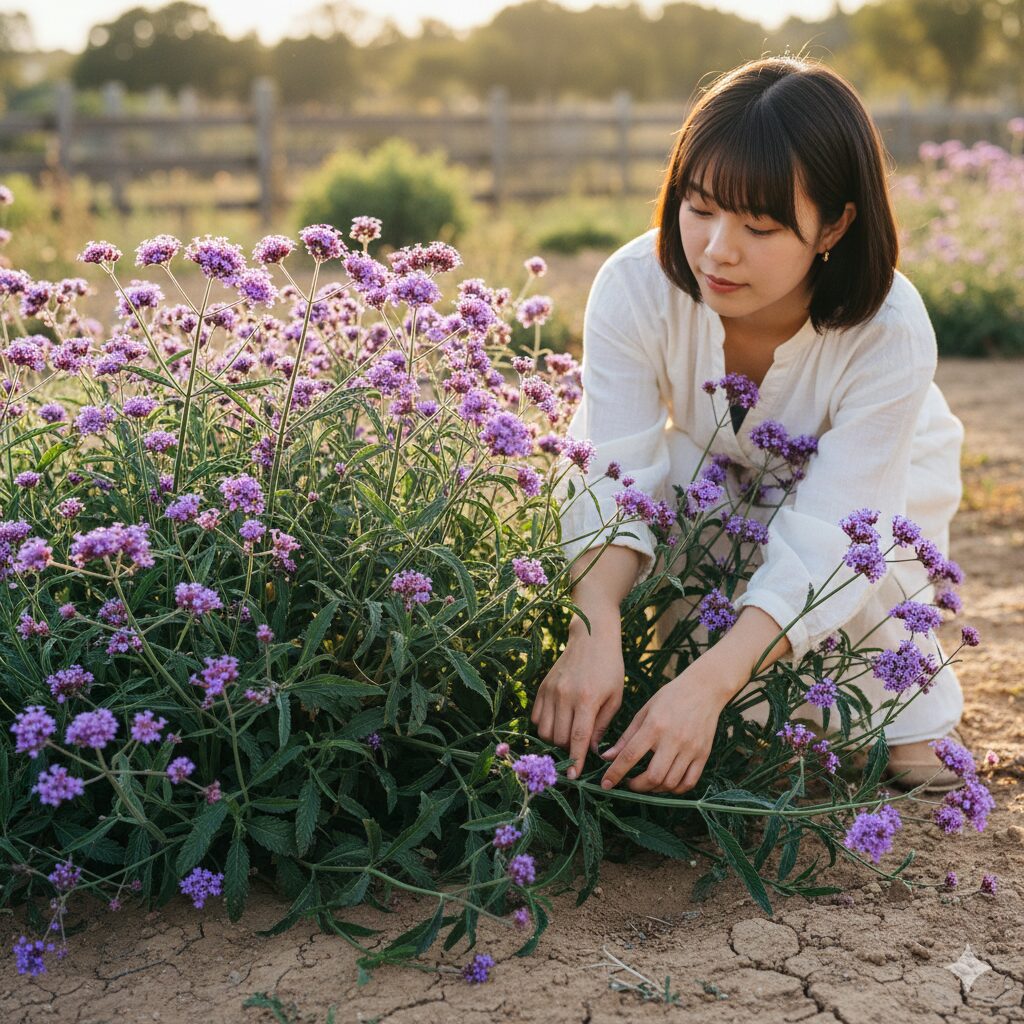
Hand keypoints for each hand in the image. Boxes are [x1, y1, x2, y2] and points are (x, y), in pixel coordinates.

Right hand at [530, 609, 623, 781]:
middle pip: (559, 738)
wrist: (591, 637)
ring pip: (544, 731)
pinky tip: (558, 722)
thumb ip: (602, 725)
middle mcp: (565, 696)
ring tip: (569, 735)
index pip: (579, 738)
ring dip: (555, 740)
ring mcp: (551, 691)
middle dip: (568, 750)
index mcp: (587, 699)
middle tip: (579, 748)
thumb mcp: (615, 697)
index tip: (573, 776)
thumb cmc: (609, 668)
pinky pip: (536, 717)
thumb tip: (592, 750)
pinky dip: (544, 726)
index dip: (575, 759)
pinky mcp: (542, 687)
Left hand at [598, 663, 732, 794]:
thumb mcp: (645, 711)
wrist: (704, 689)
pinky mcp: (703, 755)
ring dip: (654, 789)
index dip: (615, 773)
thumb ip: (626, 737)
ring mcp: (691, 749)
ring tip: (646, 783)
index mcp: (654, 726)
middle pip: (653, 776)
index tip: (605, 784)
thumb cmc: (670, 697)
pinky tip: (665, 783)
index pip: (630, 755)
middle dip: (637, 786)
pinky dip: (675, 789)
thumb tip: (607, 757)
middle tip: (629, 784)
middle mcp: (673, 739)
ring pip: (670, 783)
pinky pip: (689, 782)